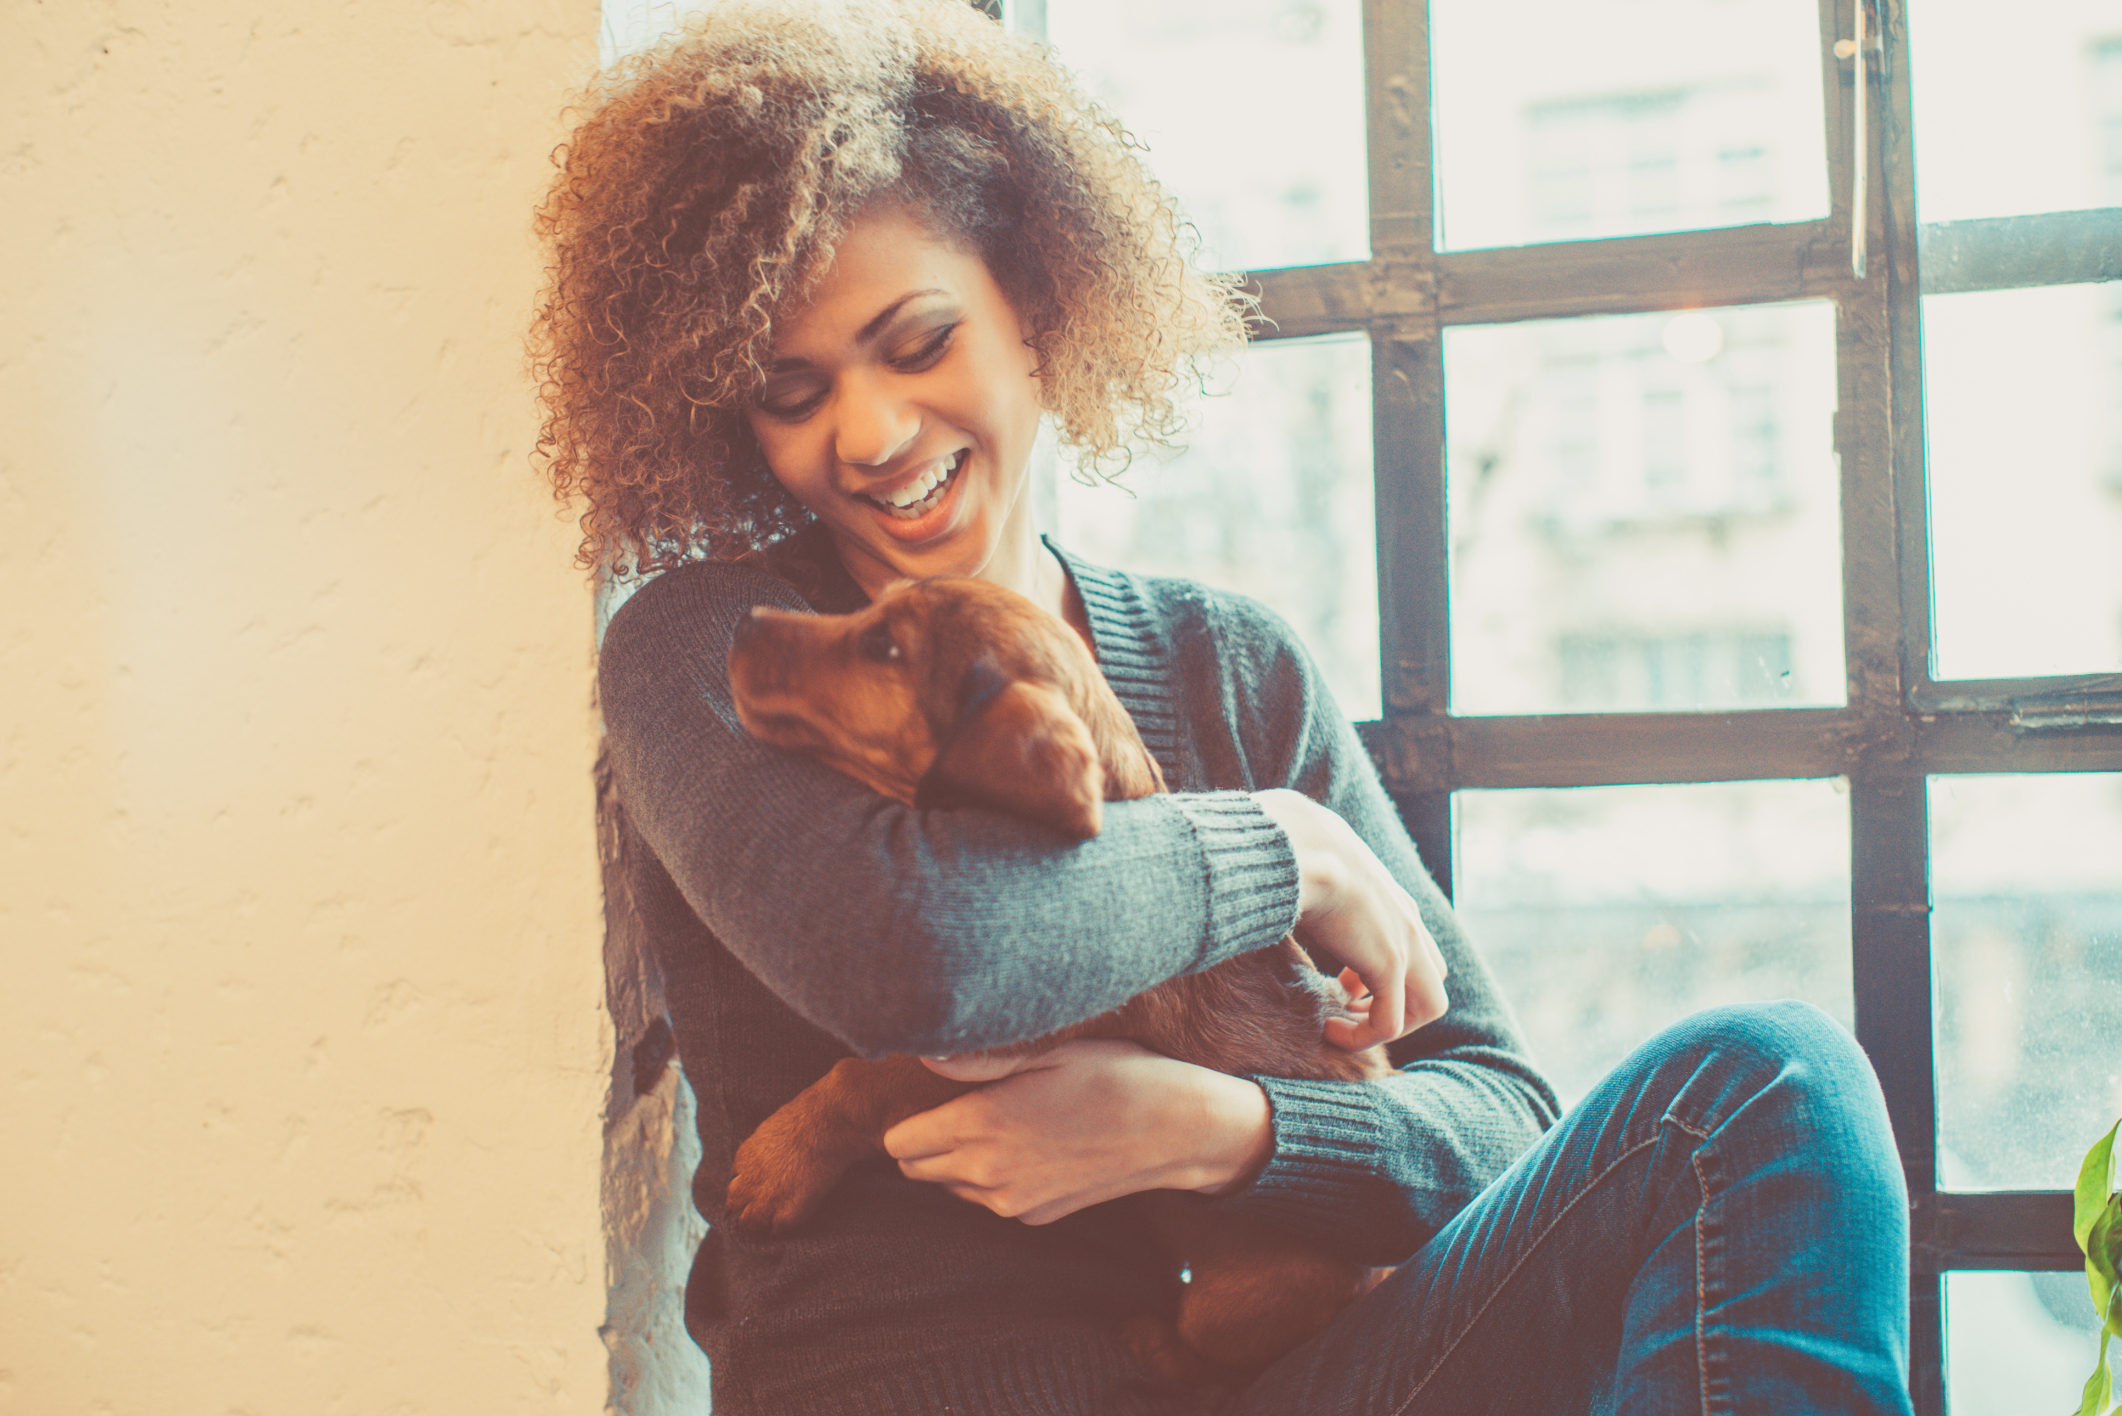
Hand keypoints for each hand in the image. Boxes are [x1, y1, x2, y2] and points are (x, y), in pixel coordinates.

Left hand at [881, 1040, 1272, 1224]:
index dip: (904, 1117)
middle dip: (922, 1139)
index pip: (900, 1141)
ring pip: (949, 1186)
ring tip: (995, 1119)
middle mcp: (989, 1173)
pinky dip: (991, 1176)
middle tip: (952, 1103)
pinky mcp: (1035, 1216)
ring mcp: (1012, 1202)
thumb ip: (979, 1056)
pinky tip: (1026, 1143)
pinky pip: (987, 1199)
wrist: (1176, 1130)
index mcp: (983, 1126)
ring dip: (955, 1159)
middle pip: (915, 1168)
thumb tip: (924, 1052)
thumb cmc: (1115, 1076)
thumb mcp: (1049, 1049)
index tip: (923, 1094)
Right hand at [1252, 787, 1449, 1050]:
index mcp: (1390, 897)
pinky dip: (1362, 1037)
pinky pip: (1390, 1023)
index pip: (1412, 944)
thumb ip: (1302, 874)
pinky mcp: (1388, 964)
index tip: (1340, 981)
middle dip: (1396, 1002)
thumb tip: (1267, 873)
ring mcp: (1404, 943)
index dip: (1381, 972)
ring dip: (1387, 1023)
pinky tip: (1327, 1030)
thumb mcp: (1306, 862)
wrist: (1297, 848)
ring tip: (1342, 1023)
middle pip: (1432, 977)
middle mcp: (1407, 920)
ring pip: (1429, 1005)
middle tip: (1347, 1006)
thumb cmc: (1288, 849)